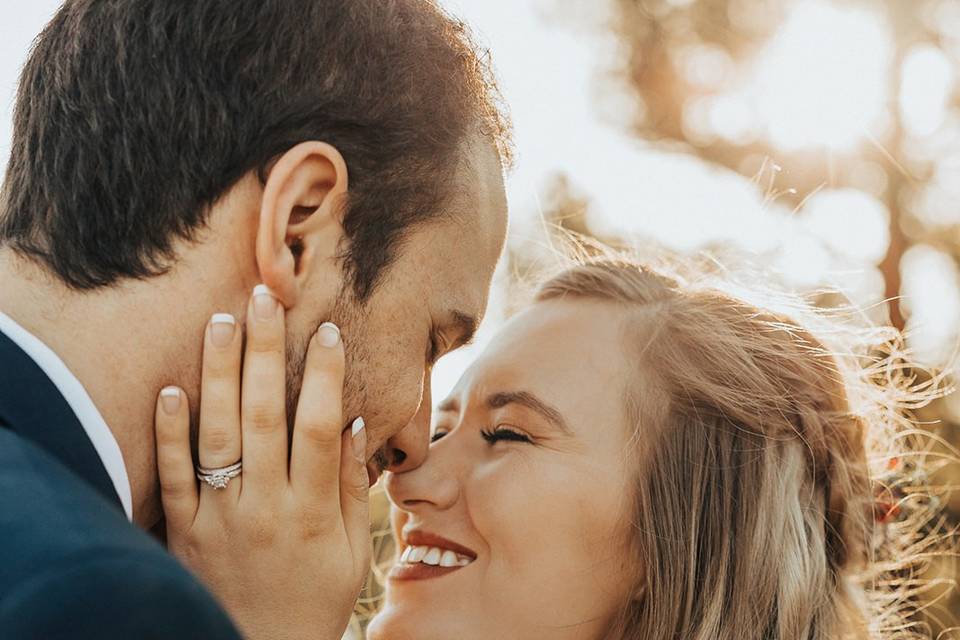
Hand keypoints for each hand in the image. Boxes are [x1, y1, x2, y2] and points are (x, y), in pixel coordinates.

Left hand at [154, 286, 369, 639]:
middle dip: (266, 352)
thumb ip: (348, 485)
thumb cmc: (314, 599)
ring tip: (222, 320)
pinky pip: (173, 477)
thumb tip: (350, 419)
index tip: (329, 330)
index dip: (324, 376)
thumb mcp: (348, 550)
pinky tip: (171, 388)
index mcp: (310, 510)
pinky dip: (169, 433)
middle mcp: (263, 506)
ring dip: (218, 374)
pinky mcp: (183, 531)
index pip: (317, 427)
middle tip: (266, 299)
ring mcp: (218, 518)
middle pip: (263, 416)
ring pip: (217, 436)